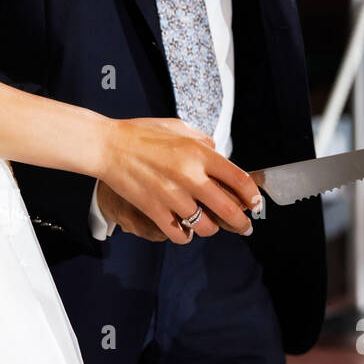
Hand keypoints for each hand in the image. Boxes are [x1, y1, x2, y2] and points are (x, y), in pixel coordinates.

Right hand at [98, 117, 261, 243]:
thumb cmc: (142, 134)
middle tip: (245, 228)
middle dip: (242, 224)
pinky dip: (186, 236)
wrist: (107, 146)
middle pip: (228, 210)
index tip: (255, 204)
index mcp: (199, 154)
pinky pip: (180, 235)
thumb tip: (221, 154)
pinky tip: (185, 229)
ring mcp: (172, 196)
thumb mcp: (178, 127)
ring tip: (207, 225)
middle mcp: (190, 177)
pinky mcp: (155, 211)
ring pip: (205, 227)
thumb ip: (203, 142)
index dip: (253, 196)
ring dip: (210, 229)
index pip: (239, 180)